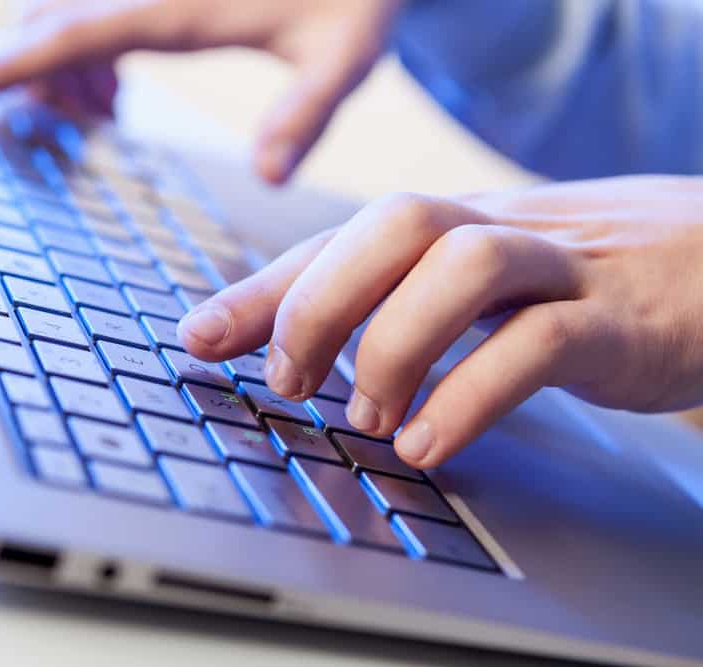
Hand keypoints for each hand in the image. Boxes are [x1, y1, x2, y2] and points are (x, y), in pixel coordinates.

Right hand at [0, 0, 403, 183]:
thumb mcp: (344, 55)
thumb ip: (306, 114)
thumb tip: (272, 179)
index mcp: (174, 6)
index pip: (66, 37)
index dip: (2, 68)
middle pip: (49, 20)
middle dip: (31, 72)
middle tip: (70, 126)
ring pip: (64, 12)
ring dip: (60, 62)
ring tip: (103, 113)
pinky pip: (95, 10)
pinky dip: (85, 48)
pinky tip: (119, 86)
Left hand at [176, 176, 702, 467]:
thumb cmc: (583, 281)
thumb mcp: (482, 284)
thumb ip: (399, 303)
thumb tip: (298, 346)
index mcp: (457, 225)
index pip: (341, 235)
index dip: (263, 286)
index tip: (197, 337)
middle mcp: (500, 231)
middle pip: (394, 224)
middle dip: (319, 302)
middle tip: (291, 379)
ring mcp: (565, 269)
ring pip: (463, 267)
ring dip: (392, 346)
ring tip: (367, 416)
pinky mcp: (621, 322)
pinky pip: (540, 344)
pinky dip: (469, 396)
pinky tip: (429, 443)